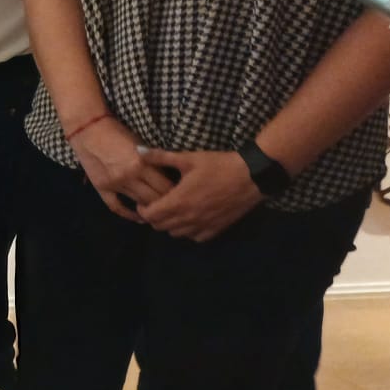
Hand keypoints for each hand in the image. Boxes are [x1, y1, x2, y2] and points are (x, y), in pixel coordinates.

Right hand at [69, 116, 173, 222]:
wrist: (87, 128)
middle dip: (167, 202)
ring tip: (161, 209)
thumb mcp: (140, 143)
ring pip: (139, 203)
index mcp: (142, 163)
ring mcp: (115, 183)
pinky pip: (117, 207)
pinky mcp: (102, 187)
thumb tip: (169, 177)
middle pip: (155, 198)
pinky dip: (129, 215)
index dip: (176, 192)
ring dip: (151, 207)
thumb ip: (153, 161)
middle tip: (174, 204)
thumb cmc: (117, 132)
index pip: (166, 186)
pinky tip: (139, 218)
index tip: (182, 193)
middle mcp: (129, 176)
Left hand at [135, 149, 264, 241]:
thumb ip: (160, 157)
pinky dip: (189, 231)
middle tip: (158, 204)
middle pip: (160, 227)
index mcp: (178, 202)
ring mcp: (203, 225)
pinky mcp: (217, 229)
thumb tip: (138, 151)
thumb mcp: (188, 158)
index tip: (145, 200)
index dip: (143, 209)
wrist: (252, 176)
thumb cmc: (218, 165)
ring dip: (170, 225)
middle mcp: (188, 218)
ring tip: (173, 211)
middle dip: (154, 217)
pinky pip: (196, 237)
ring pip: (176, 234)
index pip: (150, 216)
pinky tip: (191, 219)